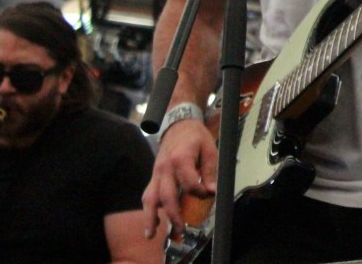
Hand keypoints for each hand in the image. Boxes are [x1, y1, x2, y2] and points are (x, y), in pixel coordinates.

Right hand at [141, 119, 216, 239]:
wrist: (178, 126)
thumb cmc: (195, 137)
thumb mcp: (209, 149)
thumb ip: (210, 171)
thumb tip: (212, 191)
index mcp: (181, 159)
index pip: (189, 183)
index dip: (200, 192)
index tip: (208, 194)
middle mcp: (165, 168)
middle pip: (166, 195)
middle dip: (173, 215)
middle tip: (180, 230)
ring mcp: (156, 173)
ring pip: (150, 197)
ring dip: (150, 217)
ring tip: (151, 235)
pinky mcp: (154, 176)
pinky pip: (148, 194)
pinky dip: (148, 209)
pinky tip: (151, 223)